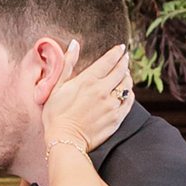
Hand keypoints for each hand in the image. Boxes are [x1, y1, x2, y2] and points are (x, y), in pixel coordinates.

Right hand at [43, 41, 135, 156]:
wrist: (64, 140)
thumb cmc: (56, 114)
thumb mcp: (57, 86)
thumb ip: (68, 64)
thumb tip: (74, 44)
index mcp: (88, 80)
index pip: (108, 60)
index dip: (116, 52)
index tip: (121, 48)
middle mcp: (102, 90)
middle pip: (120, 70)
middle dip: (124, 62)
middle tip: (125, 58)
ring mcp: (111, 105)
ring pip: (127, 85)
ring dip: (127, 77)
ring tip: (125, 74)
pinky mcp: (116, 118)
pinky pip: (129, 101)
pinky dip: (129, 93)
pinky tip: (126, 92)